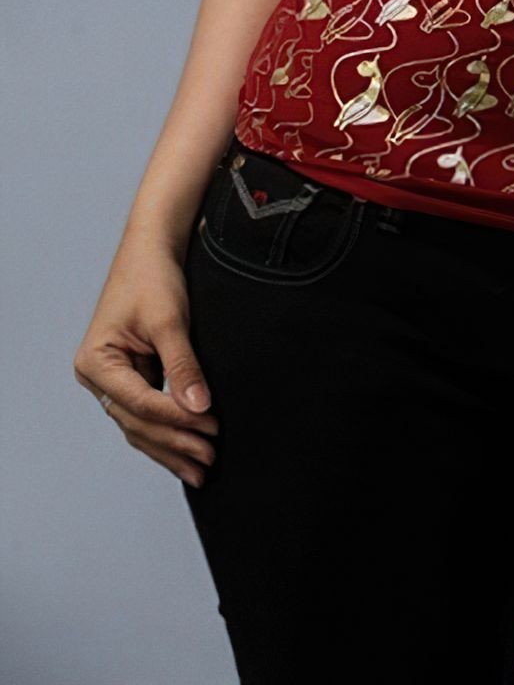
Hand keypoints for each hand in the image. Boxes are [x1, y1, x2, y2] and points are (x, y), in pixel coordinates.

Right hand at [74, 231, 219, 487]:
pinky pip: (148, 413)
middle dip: (175, 442)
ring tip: (201, 470)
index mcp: (96, 362)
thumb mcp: (169, 320)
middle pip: (137, 422)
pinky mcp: (132, 378)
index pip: (139, 402)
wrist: (152, 250)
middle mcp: (98, 376)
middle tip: (209, 460)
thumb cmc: (153, 277)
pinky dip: (168, 431)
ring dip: (172, 447)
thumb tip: (199, 406)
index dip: (175, 418)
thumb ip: (182, 364)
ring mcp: (113, 380)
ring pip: (141, 426)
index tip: (209, 426)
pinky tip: (188, 450)